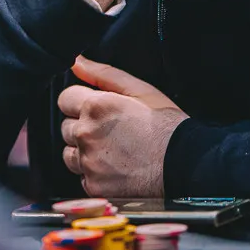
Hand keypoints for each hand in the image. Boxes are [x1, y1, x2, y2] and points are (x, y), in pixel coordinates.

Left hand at [58, 56, 188, 197]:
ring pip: (70, 154)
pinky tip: (116, 167)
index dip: (79, 101)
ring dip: (84, 151)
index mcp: (96, 107)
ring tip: (113, 150)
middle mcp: (86, 135)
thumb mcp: (140, 90)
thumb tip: (77, 62)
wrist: (185, 165)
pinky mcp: (94, 186)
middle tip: (110, 130)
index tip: (95, 108)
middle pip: (66, 127)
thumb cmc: (166, 126)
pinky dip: (94, 173)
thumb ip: (103, 74)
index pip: (64, 99)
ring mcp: (89, 163)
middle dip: (83, 125)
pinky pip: (83, 177)